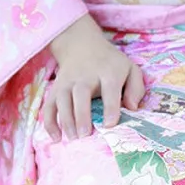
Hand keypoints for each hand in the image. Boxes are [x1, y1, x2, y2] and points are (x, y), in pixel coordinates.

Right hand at [45, 14, 143, 140]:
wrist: (82, 45)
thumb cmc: (111, 64)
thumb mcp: (130, 69)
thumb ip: (136, 88)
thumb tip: (132, 108)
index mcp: (108, 71)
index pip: (110, 88)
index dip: (110, 107)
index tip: (109, 124)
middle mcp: (85, 76)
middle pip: (81, 93)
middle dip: (82, 115)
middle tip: (85, 135)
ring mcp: (68, 81)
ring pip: (62, 100)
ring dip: (65, 120)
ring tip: (73, 138)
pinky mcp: (56, 88)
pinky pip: (49, 105)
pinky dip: (50, 122)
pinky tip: (57, 137)